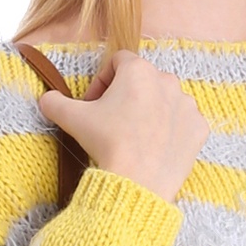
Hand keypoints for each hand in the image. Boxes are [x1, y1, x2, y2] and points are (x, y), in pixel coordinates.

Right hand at [37, 47, 207, 204]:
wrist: (138, 183)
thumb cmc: (107, 144)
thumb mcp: (72, 119)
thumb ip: (55, 102)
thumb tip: (46, 99)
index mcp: (138, 70)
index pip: (118, 62)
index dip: (102, 81)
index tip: (94, 104)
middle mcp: (167, 80)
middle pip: (143, 81)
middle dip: (127, 97)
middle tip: (113, 123)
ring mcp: (187, 105)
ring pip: (165, 100)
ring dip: (150, 112)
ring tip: (135, 137)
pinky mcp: (199, 128)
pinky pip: (183, 123)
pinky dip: (171, 131)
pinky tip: (155, 147)